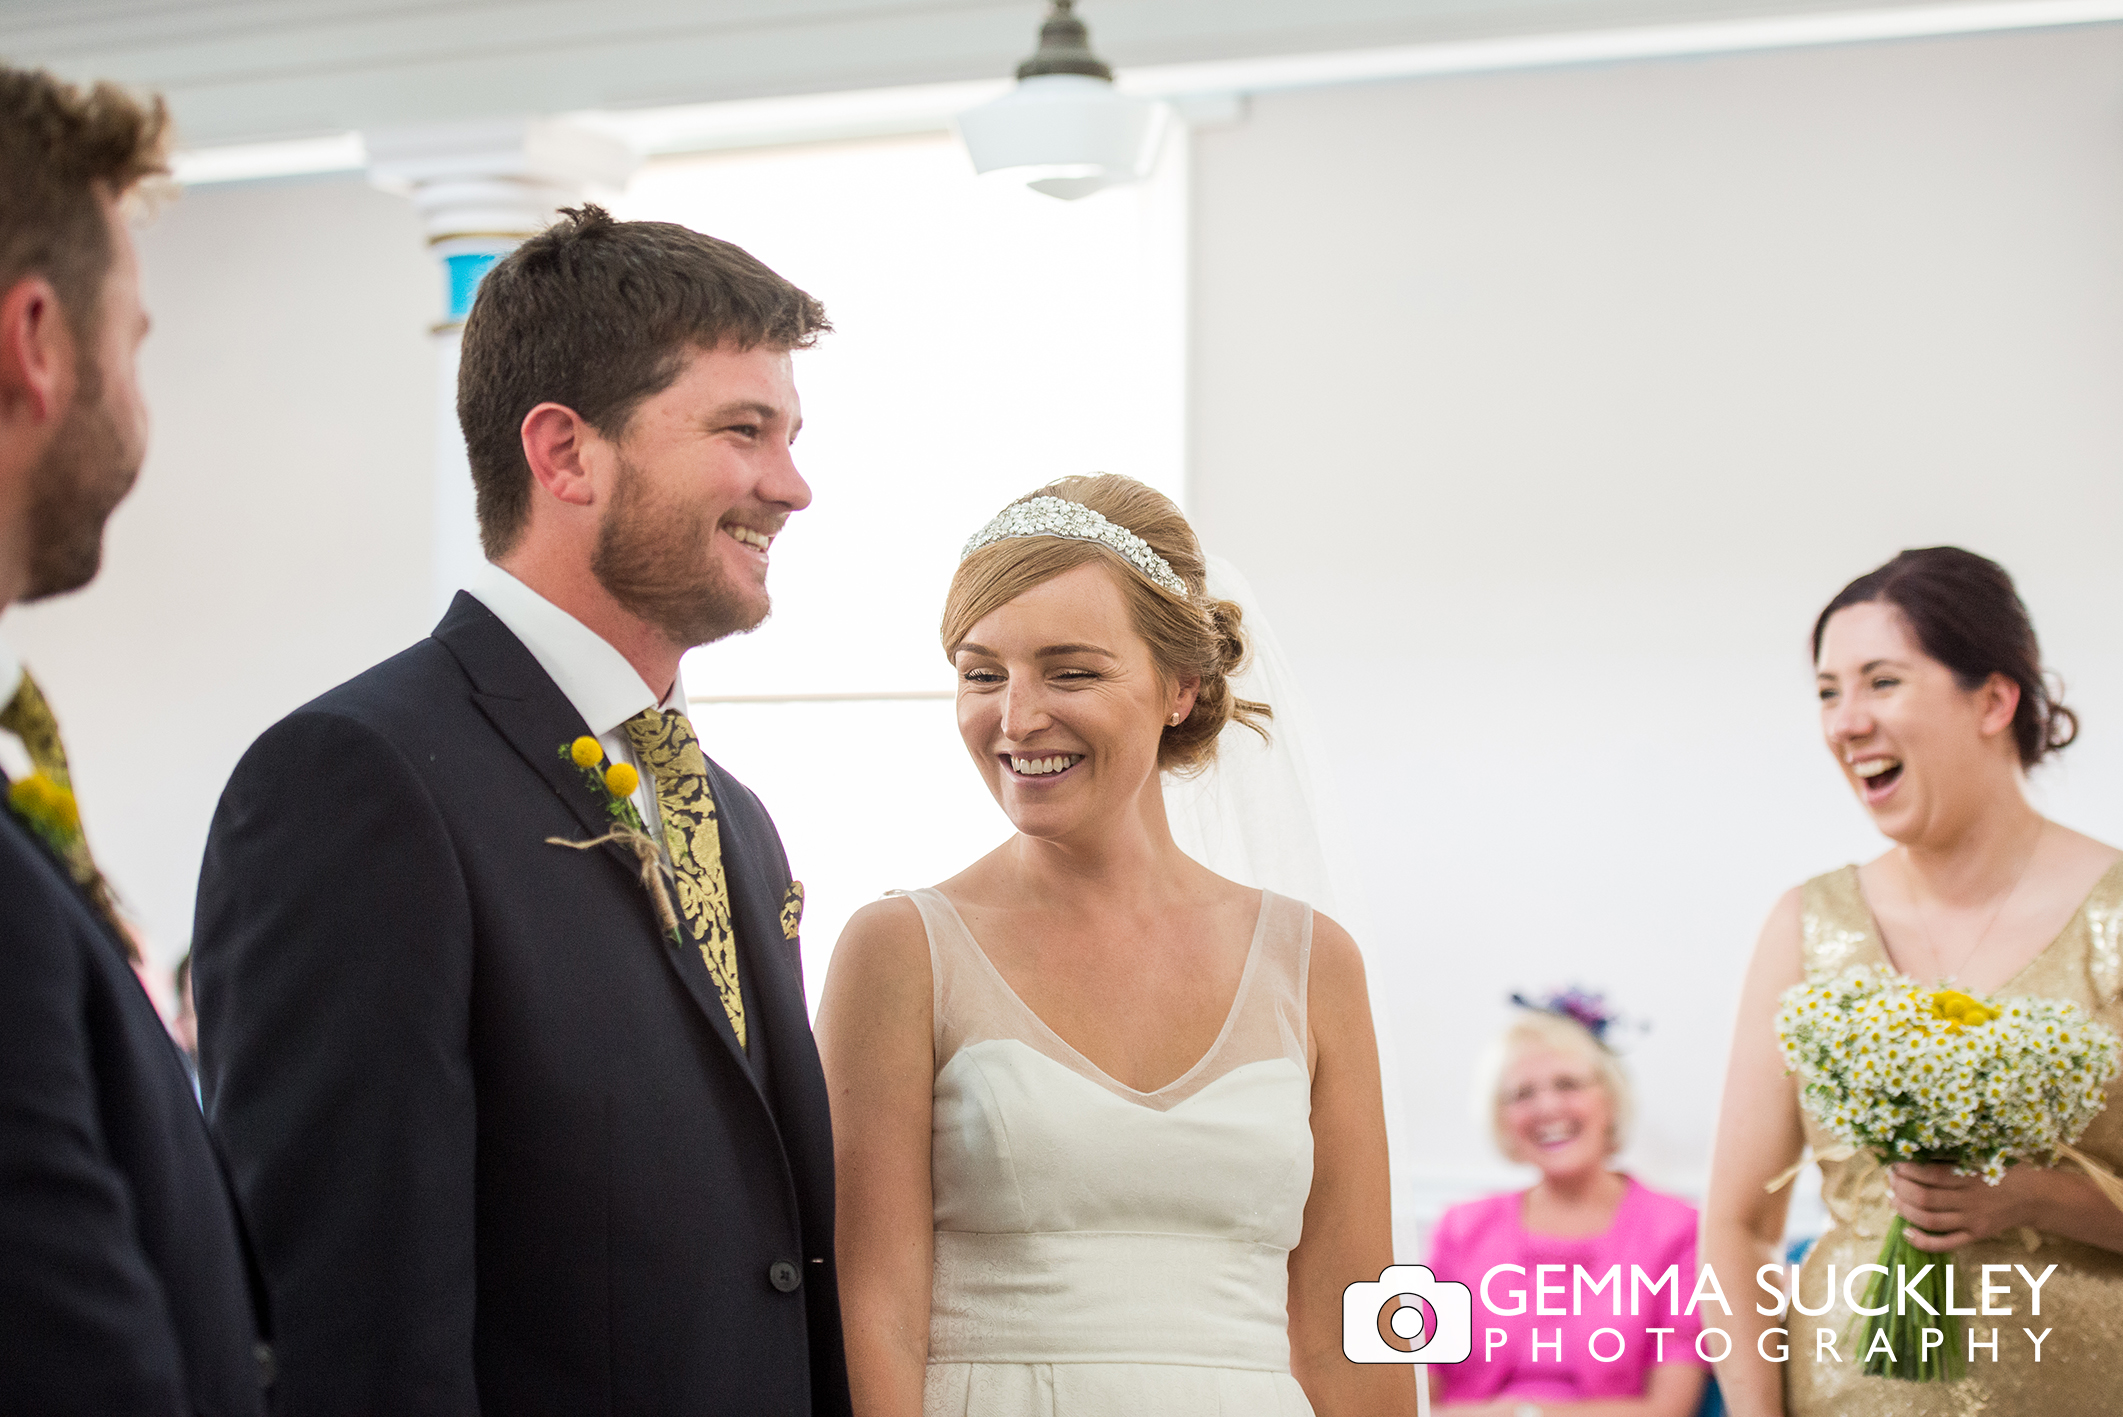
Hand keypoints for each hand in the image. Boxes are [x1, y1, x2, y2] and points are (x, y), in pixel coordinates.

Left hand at [1887, 1161, 2048, 1248]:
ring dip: (1904, 1210)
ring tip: (1892, 1199)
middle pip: (1925, 1199)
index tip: (1894, 1163)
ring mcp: (1972, 1221)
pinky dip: (1923, 1241)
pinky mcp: (1975, 1236)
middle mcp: (1971, 1200)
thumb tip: (1917, 1152)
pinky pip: (1946, 1243)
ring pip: (1930, 1221)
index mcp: (1971, 1177)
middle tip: (1890, 1179)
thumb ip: (1953, 1158)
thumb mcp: (1981, 1157)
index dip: (1907, 1170)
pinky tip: (1906, 1232)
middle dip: (1900, 1189)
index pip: (1931, 1175)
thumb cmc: (2004, 1170)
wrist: (2034, 1196)